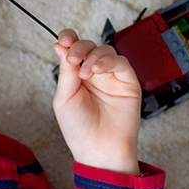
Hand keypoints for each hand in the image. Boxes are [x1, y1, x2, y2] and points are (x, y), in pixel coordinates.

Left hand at [53, 29, 141, 173]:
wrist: (98, 149)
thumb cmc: (79, 129)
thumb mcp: (65, 97)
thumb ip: (66, 71)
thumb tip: (60, 44)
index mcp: (77, 76)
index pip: (74, 49)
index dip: (70, 39)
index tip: (64, 39)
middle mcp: (95, 74)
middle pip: (89, 46)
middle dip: (80, 47)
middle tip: (73, 59)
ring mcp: (111, 77)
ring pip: (105, 50)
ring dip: (93, 55)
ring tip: (86, 72)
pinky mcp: (128, 82)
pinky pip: (121, 62)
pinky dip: (108, 61)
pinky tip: (98, 71)